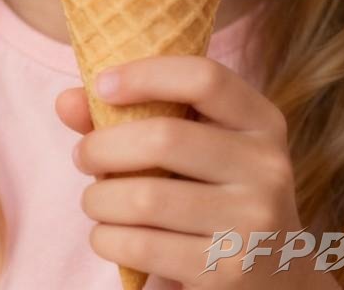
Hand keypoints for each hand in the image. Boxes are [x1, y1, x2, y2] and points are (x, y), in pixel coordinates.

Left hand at [55, 55, 319, 287]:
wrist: (276, 278)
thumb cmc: (217, 193)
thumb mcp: (198, 146)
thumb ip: (135, 116)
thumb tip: (66, 100)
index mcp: (262, 121)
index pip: (204, 78)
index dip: (146, 74)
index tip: (101, 85)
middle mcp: (267, 167)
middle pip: (164, 137)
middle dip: (103, 145)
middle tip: (83, 154)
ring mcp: (251, 223)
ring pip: (145, 197)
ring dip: (99, 198)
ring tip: (94, 199)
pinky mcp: (225, 272)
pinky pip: (142, 245)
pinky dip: (107, 238)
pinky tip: (107, 235)